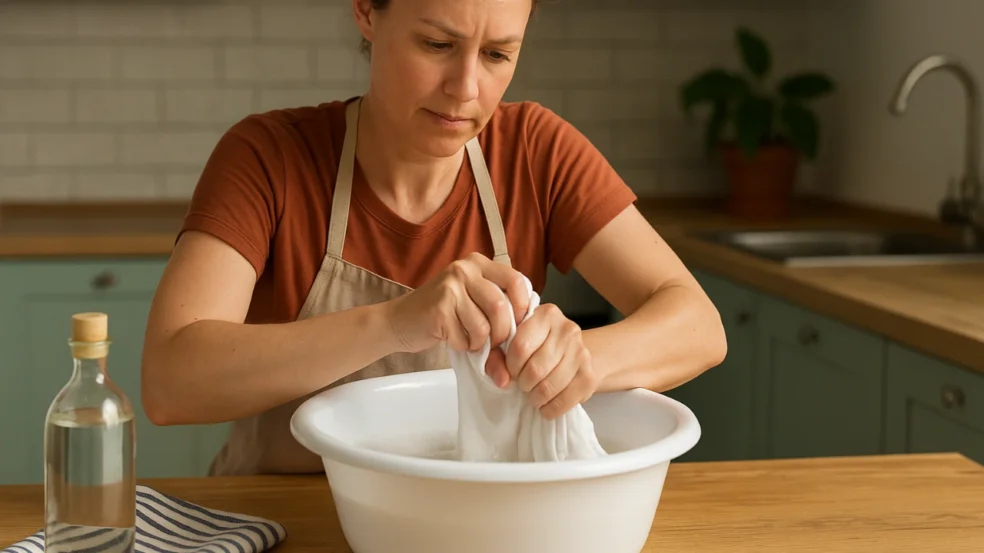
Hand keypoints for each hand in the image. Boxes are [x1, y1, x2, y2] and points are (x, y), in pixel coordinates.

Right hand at [384, 252, 529, 361]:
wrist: (399, 321)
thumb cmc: (443, 312)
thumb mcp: (472, 298)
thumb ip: (499, 305)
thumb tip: (527, 332)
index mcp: (478, 263)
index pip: (517, 281)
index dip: (523, 307)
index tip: (517, 324)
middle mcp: (464, 269)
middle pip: (502, 308)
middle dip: (502, 334)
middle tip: (494, 343)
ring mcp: (450, 288)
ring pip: (485, 326)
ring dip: (481, 343)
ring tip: (471, 340)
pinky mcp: (438, 309)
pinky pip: (466, 338)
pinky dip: (464, 347)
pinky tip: (453, 339)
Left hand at [485, 304, 599, 418]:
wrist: (574, 353)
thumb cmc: (539, 346)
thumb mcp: (514, 341)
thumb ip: (498, 355)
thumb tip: (502, 380)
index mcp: (547, 315)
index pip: (521, 347)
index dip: (511, 366)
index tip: (512, 371)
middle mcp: (567, 330)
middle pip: (535, 369)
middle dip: (523, 383)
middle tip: (523, 384)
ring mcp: (582, 353)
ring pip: (548, 387)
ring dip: (535, 398)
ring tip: (534, 394)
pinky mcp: (589, 377)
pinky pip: (563, 402)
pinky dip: (549, 409)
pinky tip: (546, 404)